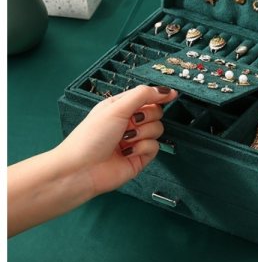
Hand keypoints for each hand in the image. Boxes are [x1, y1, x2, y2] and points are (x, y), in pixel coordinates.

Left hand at [56, 85, 176, 196]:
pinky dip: (142, 148)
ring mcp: (136, 140)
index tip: (172, 95)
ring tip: (125, 140)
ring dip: (142, 134)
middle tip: (131, 122)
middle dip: (146, 117)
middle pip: (157, 112)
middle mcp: (129, 122)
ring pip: (158, 129)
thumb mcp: (116, 108)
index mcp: (121, 107)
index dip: (159, 95)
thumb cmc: (91, 137)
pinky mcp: (140, 157)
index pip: (148, 96)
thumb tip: (167, 90)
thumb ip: (143, 95)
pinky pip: (155, 147)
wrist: (81, 171)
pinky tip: (127, 152)